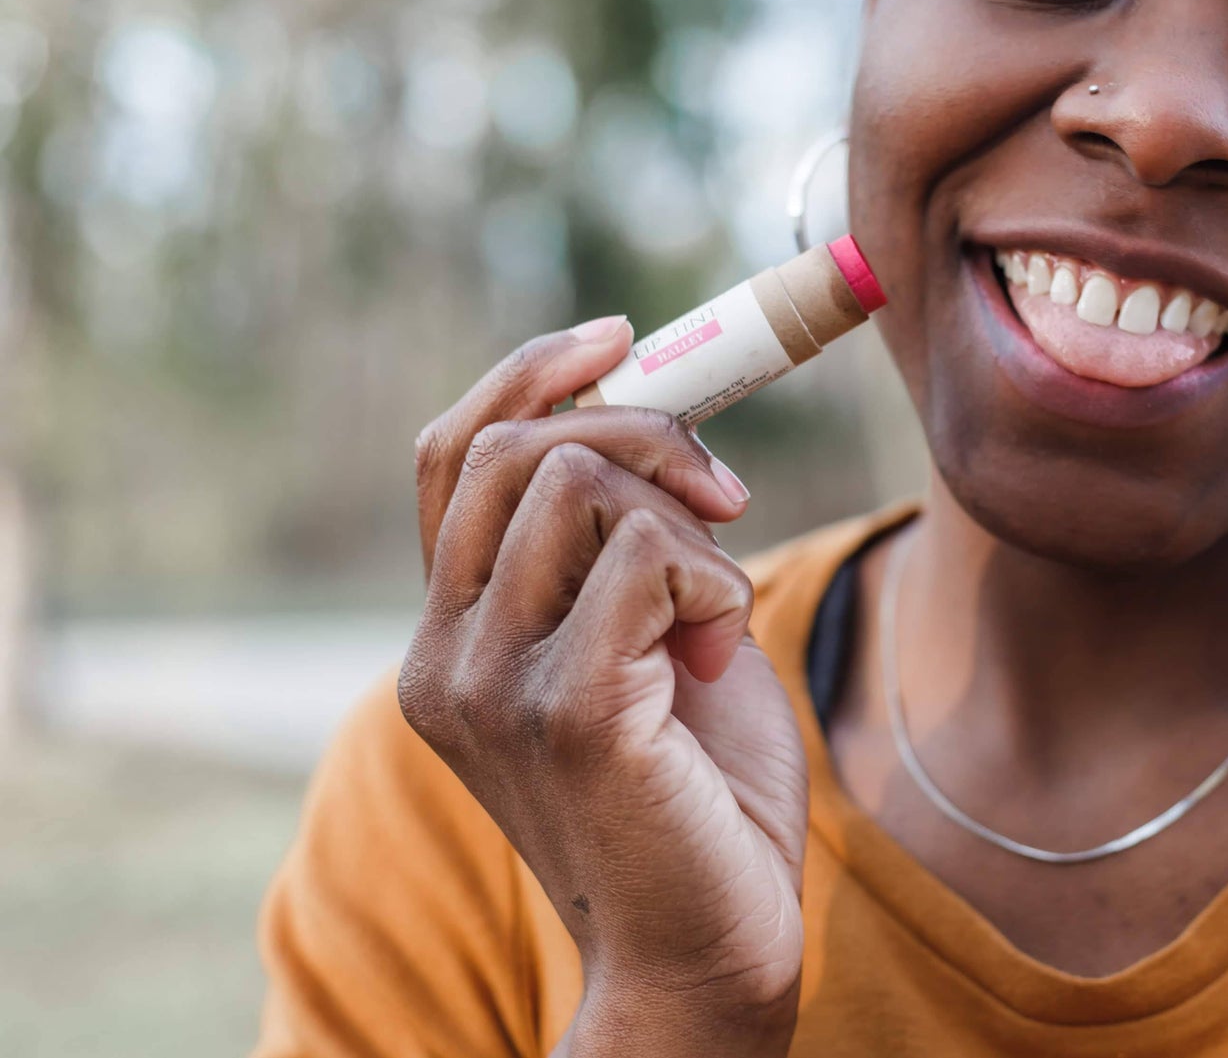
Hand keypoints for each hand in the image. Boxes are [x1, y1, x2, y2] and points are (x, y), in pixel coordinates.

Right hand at [401, 319, 807, 1053]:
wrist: (710, 949)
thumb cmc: (696, 797)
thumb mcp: (650, 642)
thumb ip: (626, 547)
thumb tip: (662, 423)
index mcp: (453, 634)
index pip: (452, 454)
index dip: (532, 373)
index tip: (623, 336)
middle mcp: (443, 654)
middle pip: (512, 446)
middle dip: (641, 427)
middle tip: (727, 493)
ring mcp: (490, 684)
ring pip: (574, 483)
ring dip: (683, 521)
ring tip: (717, 615)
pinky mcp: (564, 711)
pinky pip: (640, 557)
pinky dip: (708, 577)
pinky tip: (720, 653)